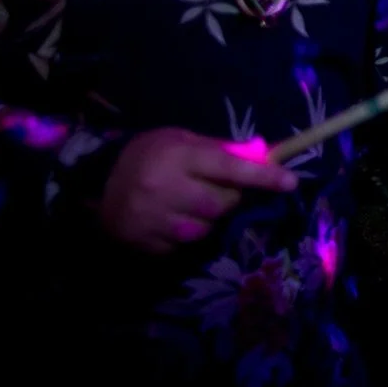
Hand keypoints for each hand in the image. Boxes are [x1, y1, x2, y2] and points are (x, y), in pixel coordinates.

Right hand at [100, 130, 298, 253]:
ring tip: (192, 204)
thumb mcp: (183, 139)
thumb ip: (222, 149)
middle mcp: (164, 187)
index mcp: (178, 156)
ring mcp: (152, 218)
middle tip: (217, 190)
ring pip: (204, 229)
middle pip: (221, 204)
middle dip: (229, 199)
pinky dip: (187, 236)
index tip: (290, 182)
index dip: (262, 176)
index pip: (229, 168)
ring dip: (208, 219)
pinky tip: (174, 220)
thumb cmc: (150, 154)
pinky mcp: (144, 242)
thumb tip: (263, 153)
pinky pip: (182, 247)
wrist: (98, 182)